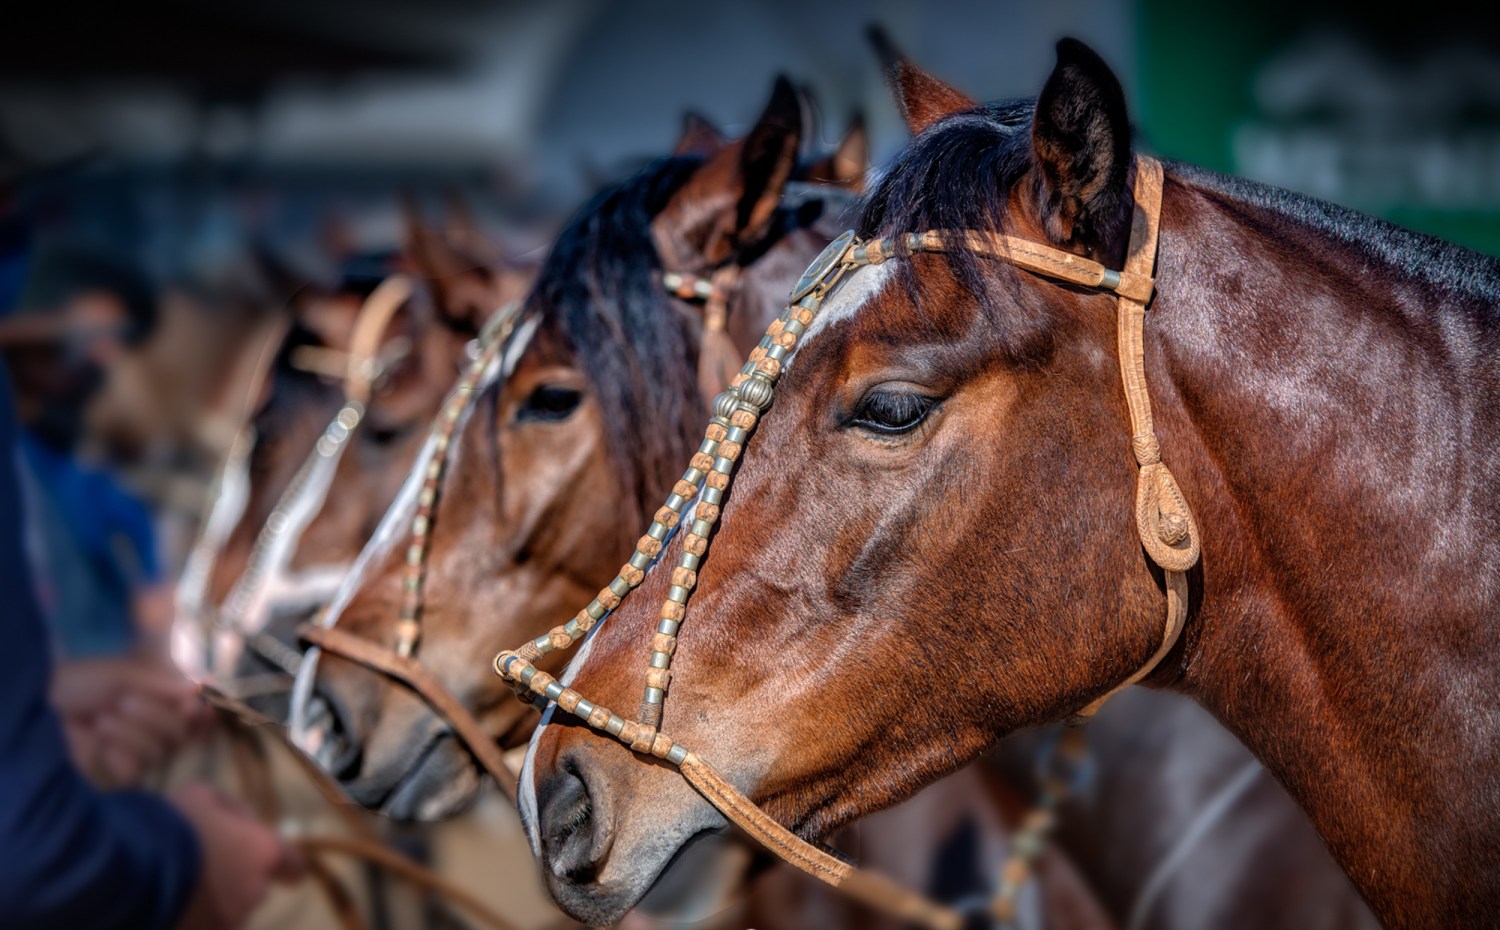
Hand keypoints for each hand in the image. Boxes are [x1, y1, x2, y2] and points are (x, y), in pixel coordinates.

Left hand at [51, 656, 207, 785]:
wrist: (43, 700)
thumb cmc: (84, 679)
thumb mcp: (124, 675)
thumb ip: (163, 685)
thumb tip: (199, 689)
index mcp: (165, 701)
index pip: (199, 714)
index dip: (200, 715)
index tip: (191, 707)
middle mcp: (157, 727)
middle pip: (179, 736)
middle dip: (152, 718)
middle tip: (122, 702)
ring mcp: (137, 751)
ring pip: (157, 755)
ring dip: (128, 735)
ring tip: (100, 719)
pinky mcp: (114, 772)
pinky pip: (131, 774)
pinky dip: (115, 757)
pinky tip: (97, 742)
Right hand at [170, 782, 303, 929]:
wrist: (123, 869)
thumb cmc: (169, 824)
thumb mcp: (202, 796)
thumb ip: (231, 811)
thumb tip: (241, 822)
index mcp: (263, 853)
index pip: (294, 867)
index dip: (288, 868)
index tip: (286, 871)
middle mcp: (253, 893)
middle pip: (253, 890)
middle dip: (234, 881)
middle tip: (201, 868)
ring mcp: (225, 923)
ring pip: (225, 913)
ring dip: (209, 904)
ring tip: (174, 887)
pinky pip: (199, 927)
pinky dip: (188, 920)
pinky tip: (163, 905)